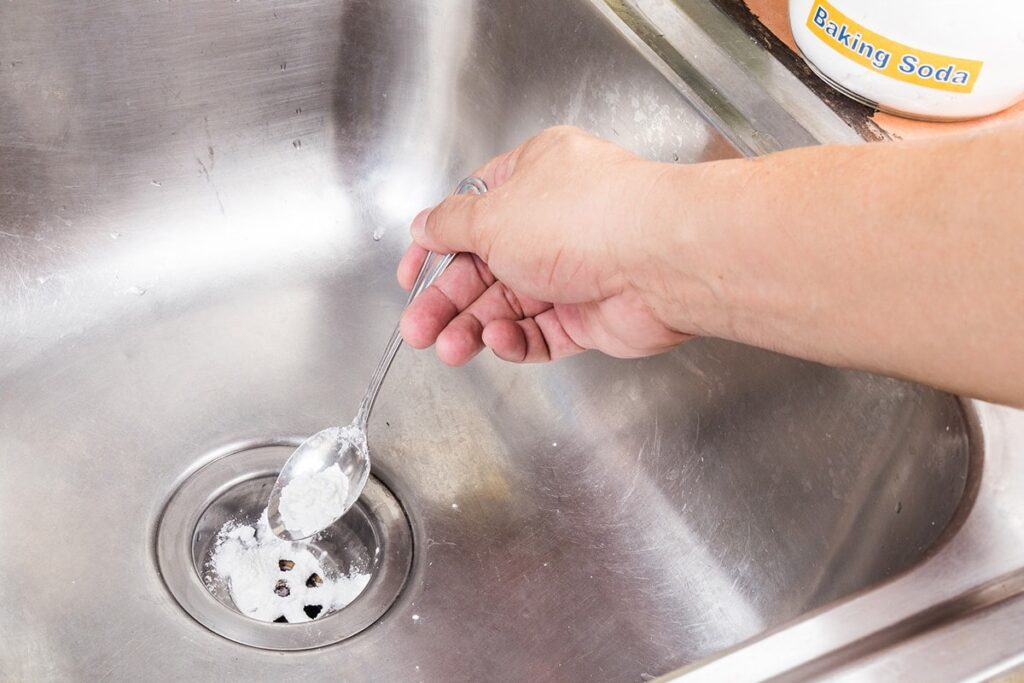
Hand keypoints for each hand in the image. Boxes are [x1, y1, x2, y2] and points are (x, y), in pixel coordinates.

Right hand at [397, 126, 690, 365]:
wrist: (661, 261)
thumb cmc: (583, 219)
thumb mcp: (493, 215)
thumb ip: (451, 225)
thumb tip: (424, 225)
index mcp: (534, 176)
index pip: (471, 212)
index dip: (434, 246)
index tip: (409, 276)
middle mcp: (554, 220)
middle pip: (485, 265)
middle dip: (447, 299)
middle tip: (417, 329)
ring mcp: (575, 270)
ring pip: (510, 305)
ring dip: (475, 326)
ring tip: (449, 348)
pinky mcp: (591, 315)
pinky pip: (542, 333)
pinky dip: (517, 340)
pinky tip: (499, 340)